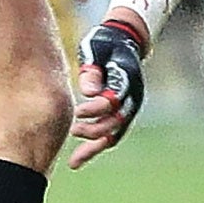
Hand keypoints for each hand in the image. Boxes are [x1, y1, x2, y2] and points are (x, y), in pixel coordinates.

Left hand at [68, 18, 145, 169]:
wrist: (122, 41)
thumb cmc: (103, 44)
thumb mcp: (95, 51)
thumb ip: (92, 72)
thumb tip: (88, 92)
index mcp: (126, 80)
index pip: (113, 102)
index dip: (95, 110)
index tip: (76, 113)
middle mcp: (132, 98)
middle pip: (115, 123)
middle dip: (93, 130)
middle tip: (72, 129)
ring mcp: (128, 109)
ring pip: (113, 136)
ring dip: (94, 147)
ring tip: (74, 160)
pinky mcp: (120, 115)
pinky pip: (109, 136)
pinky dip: (94, 148)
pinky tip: (76, 161)